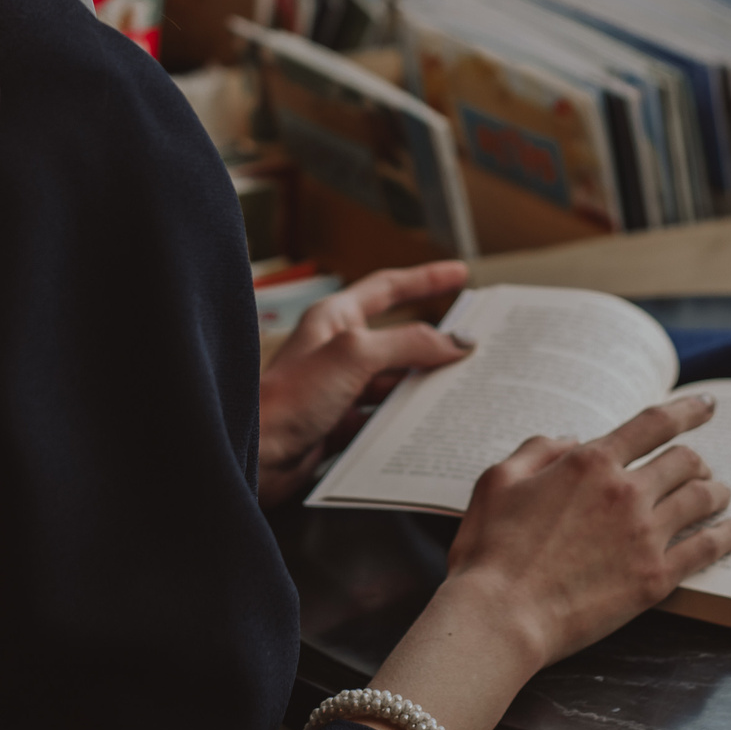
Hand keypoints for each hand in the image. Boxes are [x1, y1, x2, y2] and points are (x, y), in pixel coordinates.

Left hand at [256, 261, 471, 505]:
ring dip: (424, 386)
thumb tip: (456, 340)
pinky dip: (407, 420)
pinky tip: (431, 425)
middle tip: (476, 344)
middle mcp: (336, 351)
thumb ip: (408, 344)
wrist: (254, 456)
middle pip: (397, 340)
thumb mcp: (355, 356)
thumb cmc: (289, 397)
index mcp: (334, 319)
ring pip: (393, 382)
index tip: (459, 273)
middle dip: (435, 343)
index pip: (387, 289)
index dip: (425, 280)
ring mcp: (338, 390)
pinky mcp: (338, 425)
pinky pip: (383, 418)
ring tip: (464, 388)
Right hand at [440, 394, 730, 668]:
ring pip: (703, 499)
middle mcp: (626, 492)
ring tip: (721, 493)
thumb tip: (570, 439)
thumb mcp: (498, 480)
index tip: (707, 406)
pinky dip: (730, 535)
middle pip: (686, 461)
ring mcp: (645, 536)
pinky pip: (708, 549)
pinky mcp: (655, 578)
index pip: (654, 424)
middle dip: (698, 459)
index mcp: (590, 463)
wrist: (502, 616)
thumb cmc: (491, 550)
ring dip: (718, 491)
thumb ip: (537, 449)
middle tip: (701, 467)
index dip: (687, 410)